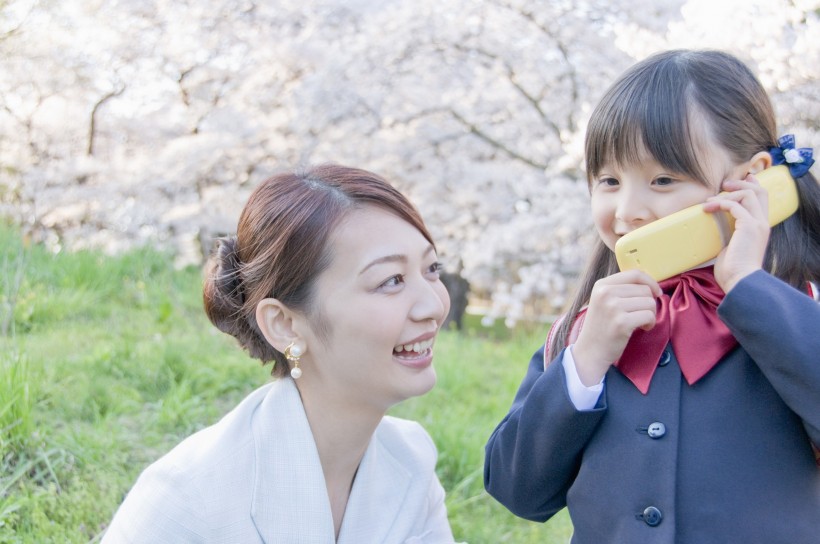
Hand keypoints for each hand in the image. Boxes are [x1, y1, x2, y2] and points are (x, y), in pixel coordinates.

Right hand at [572, 270, 660, 385]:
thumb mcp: (604, 301)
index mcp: (601, 285)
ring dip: (650, 314)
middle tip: (640, 315)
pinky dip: (650, 324)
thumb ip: (622, 289)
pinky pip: (649, 316)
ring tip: (640, 322)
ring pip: (649, 302)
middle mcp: (606, 293)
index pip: (634, 274)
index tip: (655, 292)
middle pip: (645, 290)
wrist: (590, 351)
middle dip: (649, 303)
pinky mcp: (621, 322)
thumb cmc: (602, 326)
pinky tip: (641, 328)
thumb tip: (651, 284)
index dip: (650, 282)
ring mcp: (613, 307)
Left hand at [703, 174, 769, 292]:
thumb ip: (728, 234)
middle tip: (723, 184)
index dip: (750, 186)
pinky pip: (735, 205)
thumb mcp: (730, 247)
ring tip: (709, 202)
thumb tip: (714, 227)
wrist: (740, 282)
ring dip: (727, 194)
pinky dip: (720, 203)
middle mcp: (762, 223)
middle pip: (759, 191)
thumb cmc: (733, 270)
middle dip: (741, 183)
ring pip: (749, 194)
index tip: (734, 183)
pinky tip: (707, 208)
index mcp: (760, 227)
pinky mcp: (749, 226)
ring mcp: (757, 224)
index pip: (762, 200)